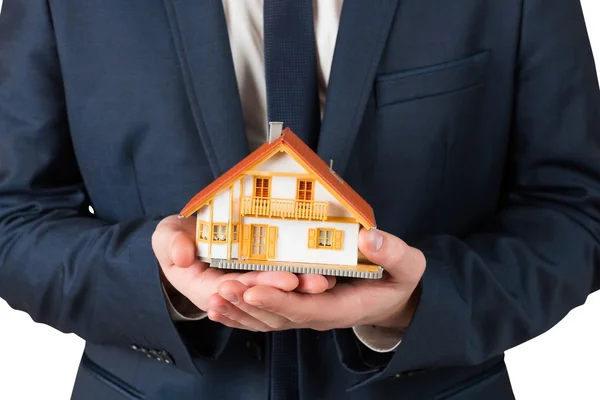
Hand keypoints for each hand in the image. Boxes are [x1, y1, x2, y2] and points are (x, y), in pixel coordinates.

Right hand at [152, 216, 335, 317]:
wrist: (188, 241)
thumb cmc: (177, 239)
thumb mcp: (166, 237)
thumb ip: (170, 243)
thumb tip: (182, 256)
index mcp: (206, 290)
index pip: (238, 293)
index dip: (262, 287)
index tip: (286, 279)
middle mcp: (231, 296)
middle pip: (265, 298)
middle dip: (293, 290)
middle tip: (318, 281)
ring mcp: (247, 291)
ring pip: (278, 297)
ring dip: (303, 290)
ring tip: (327, 280)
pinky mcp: (260, 283)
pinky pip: (282, 287)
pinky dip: (301, 282)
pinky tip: (326, 276)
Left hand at [208, 228, 424, 331]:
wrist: (392, 298)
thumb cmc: (399, 280)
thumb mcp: (407, 265)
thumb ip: (393, 253)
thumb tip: (371, 238)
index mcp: (343, 307)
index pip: (306, 307)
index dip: (279, 299)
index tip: (253, 287)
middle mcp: (319, 315)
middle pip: (279, 316)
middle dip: (249, 304)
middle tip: (220, 289)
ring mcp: (307, 313)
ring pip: (268, 318)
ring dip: (240, 310)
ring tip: (212, 299)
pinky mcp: (298, 307)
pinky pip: (267, 315)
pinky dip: (242, 314)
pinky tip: (219, 309)